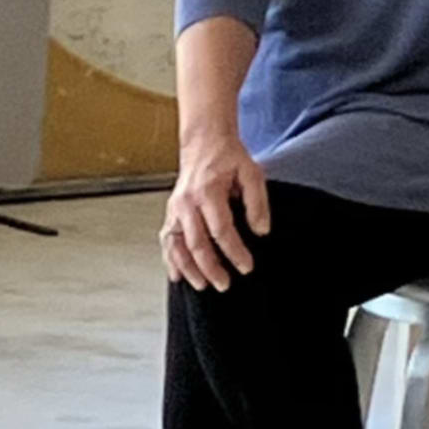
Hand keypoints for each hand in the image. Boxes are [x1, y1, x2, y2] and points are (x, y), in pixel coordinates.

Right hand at [164, 129, 270, 289]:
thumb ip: (257, 203)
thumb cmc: (228, 157)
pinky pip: (167, 241)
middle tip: (225, 284)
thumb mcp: (252, 173)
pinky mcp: (171, 213)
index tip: (246, 266)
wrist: (204, 142)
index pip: (221, 230)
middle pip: (196, 243)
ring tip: (202, 285)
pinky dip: (170, 260)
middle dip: (211, 268)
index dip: (234, 252)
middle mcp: (186, 202)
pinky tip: (177, 275)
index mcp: (207, 191)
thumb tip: (261, 230)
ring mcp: (175, 209)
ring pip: (176, 246)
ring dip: (188, 269)